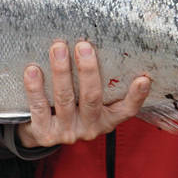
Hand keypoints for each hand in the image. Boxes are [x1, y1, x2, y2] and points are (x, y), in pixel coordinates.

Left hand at [16, 40, 151, 147]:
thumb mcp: (90, 101)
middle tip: (83, 45)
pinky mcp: (45, 133)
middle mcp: (90, 127)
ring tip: (58, 48)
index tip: (143, 79)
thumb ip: (100, 82)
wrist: (43, 132)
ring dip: (61, 71)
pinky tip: (33, 70)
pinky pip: (40, 108)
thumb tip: (99, 44)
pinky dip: (36, 88)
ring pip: (65, 99)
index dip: (137, 96)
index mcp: (107, 118)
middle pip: (92, 98)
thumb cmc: (72, 107)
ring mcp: (68, 132)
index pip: (127, 109)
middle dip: (88, 70)